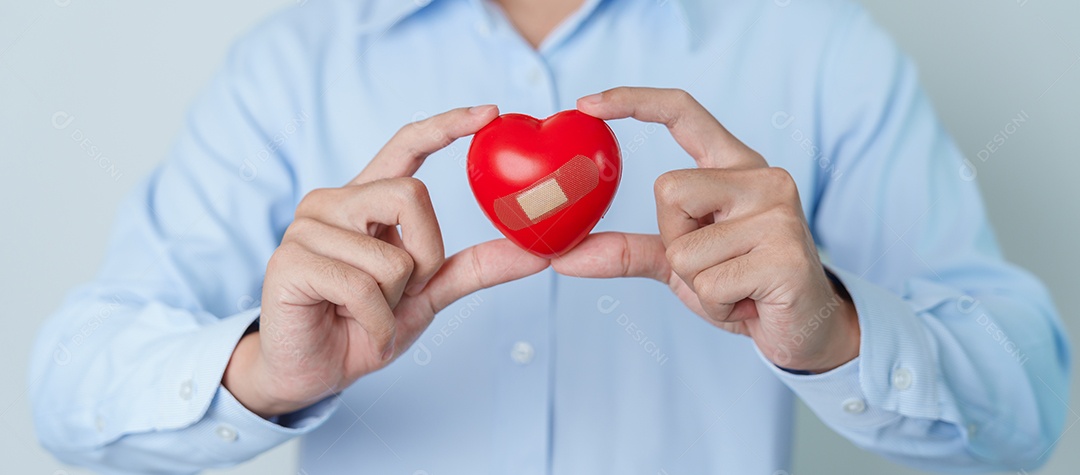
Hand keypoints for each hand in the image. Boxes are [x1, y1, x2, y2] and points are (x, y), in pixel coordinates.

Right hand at [224, 106, 549, 416]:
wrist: (314, 372)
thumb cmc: (364, 325)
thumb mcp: (429, 293)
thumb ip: (477, 268)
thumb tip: (538, 253)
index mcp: (365, 198)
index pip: (406, 144)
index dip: (447, 125)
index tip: (490, 113)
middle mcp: (333, 201)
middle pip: (412, 195)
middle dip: (426, 255)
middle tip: (404, 291)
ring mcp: (305, 228)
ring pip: (392, 255)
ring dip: (395, 299)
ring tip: (368, 315)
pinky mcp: (289, 262)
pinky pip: (362, 288)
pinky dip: (377, 322)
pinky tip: (360, 330)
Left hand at [553, 88, 858, 372]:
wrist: (804, 329)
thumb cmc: (742, 286)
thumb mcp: (680, 262)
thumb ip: (627, 251)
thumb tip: (561, 257)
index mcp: (736, 166)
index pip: (684, 113)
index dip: (634, 101)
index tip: (586, 103)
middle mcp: (763, 178)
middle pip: (668, 191)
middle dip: (676, 241)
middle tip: (716, 263)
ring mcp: (779, 215)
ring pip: (685, 249)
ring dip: (699, 283)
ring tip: (738, 286)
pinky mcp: (787, 257)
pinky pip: (709, 285)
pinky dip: (719, 306)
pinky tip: (751, 301)